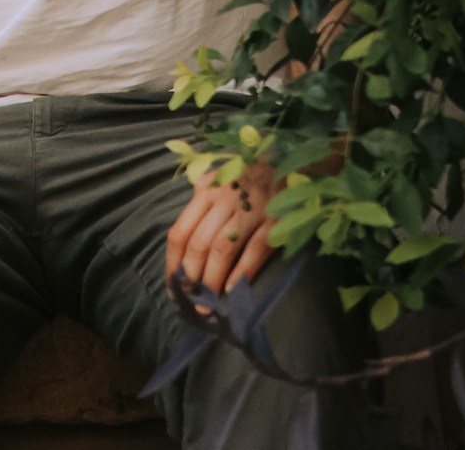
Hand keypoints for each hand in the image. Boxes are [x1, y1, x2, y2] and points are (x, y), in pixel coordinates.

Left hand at [166, 159, 283, 295]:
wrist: (290, 162)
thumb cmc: (248, 177)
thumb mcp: (218, 180)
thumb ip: (199, 202)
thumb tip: (182, 239)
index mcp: (206, 192)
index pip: (180, 232)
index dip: (173, 263)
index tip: (174, 286)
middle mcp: (225, 200)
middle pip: (199, 243)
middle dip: (191, 277)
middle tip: (191, 300)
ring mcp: (251, 210)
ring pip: (222, 249)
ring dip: (212, 280)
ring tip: (208, 302)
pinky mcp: (275, 221)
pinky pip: (255, 251)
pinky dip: (242, 273)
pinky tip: (234, 291)